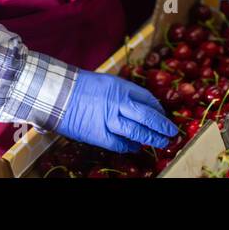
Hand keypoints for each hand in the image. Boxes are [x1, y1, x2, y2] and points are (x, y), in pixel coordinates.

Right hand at [55, 70, 176, 153]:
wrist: (57, 94)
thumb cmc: (79, 86)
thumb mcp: (106, 82)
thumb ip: (122, 94)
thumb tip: (139, 105)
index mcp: (120, 86)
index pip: (146, 98)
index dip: (157, 108)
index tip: (162, 114)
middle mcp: (118, 102)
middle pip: (147, 115)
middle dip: (161, 125)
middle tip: (172, 132)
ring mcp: (109, 119)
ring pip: (137, 131)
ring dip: (151, 138)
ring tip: (162, 143)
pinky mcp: (98, 134)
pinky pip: (119, 143)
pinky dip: (130, 146)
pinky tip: (135, 147)